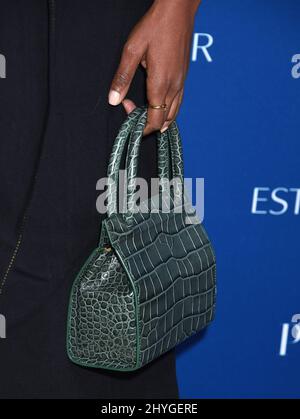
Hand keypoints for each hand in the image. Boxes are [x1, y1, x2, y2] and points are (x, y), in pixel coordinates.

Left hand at [108, 0, 200, 134]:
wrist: (178, 11)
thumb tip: (114, 100)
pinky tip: (160, 105)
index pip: (154, 120)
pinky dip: (169, 111)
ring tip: (145, 112)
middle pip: (164, 120)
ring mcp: (182, 83)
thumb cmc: (155, 27)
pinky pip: (178, 103)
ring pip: (174, 114)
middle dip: (148, 122)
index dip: (141, 125)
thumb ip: (123, 77)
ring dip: (160, 118)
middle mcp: (174, 88)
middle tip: (132, 107)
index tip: (128, 109)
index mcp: (160, 84)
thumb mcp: (132, 50)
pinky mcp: (184, 77)